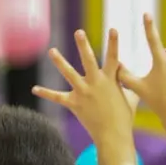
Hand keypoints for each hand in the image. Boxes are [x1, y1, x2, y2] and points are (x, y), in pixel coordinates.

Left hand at [34, 28, 136, 143]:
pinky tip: (34, 89)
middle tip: (78, 31)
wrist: (114, 136)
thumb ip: (129, 84)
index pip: (114, 57)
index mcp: (111, 80)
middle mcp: (96, 83)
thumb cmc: (124, 117)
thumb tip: (131, 76)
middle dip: (84, 45)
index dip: (114, 43)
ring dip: (60, 61)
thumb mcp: (131, 98)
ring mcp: (84, 92)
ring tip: (52, 50)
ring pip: (69, 73)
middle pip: (89, 60)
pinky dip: (45, 93)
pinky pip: (57, 97)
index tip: (113, 28)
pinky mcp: (74, 104)